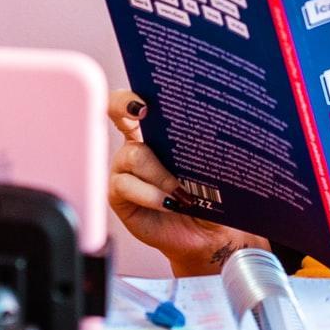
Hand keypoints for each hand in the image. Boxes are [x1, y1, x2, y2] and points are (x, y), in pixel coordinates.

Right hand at [106, 89, 266, 274]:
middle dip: (127, 106)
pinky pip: (125, 185)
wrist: (208, 234)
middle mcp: (136, 145)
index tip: (143, 99)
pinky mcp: (118, 195)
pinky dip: (149, 193)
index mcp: (157, 132)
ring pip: (132, 155)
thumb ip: (202, 147)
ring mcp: (124, 169)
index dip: (130, 95)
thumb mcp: (211, 167)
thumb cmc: (212, 197)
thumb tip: (210, 126)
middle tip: (144, 112)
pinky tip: (167, 202)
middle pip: (117, 113)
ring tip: (180, 191)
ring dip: (158, 172)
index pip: (135, 102)